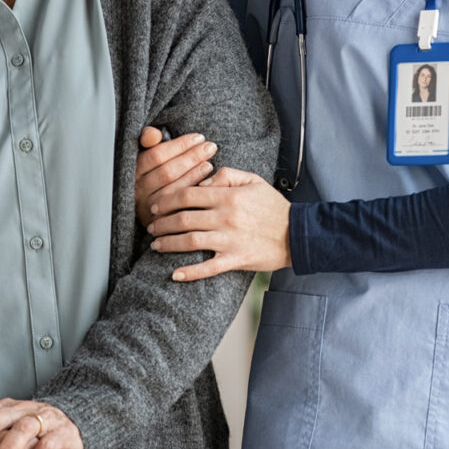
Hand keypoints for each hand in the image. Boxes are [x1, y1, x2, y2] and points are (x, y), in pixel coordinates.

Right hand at [135, 127, 216, 228]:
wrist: (152, 207)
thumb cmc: (154, 172)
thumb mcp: (149, 153)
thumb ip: (148, 139)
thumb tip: (154, 134)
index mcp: (134, 170)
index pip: (156, 155)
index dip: (179, 145)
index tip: (198, 138)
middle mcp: (137, 190)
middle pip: (166, 172)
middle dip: (191, 157)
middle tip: (210, 147)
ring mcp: (147, 207)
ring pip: (173, 189)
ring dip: (194, 173)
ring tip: (209, 162)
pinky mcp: (159, 222)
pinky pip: (179, 206)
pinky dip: (193, 190)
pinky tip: (207, 181)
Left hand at [148, 167, 291, 280]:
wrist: (297, 234)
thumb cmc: (273, 206)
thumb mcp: (253, 180)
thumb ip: (226, 175)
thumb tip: (201, 181)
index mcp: (228, 196)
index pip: (188, 194)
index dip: (167, 199)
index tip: (156, 205)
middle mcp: (226, 218)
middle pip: (183, 218)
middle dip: (162, 222)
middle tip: (150, 226)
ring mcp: (230, 241)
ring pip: (190, 242)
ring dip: (169, 243)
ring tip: (156, 244)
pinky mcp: (236, 260)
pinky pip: (208, 268)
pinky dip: (190, 272)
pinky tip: (175, 274)